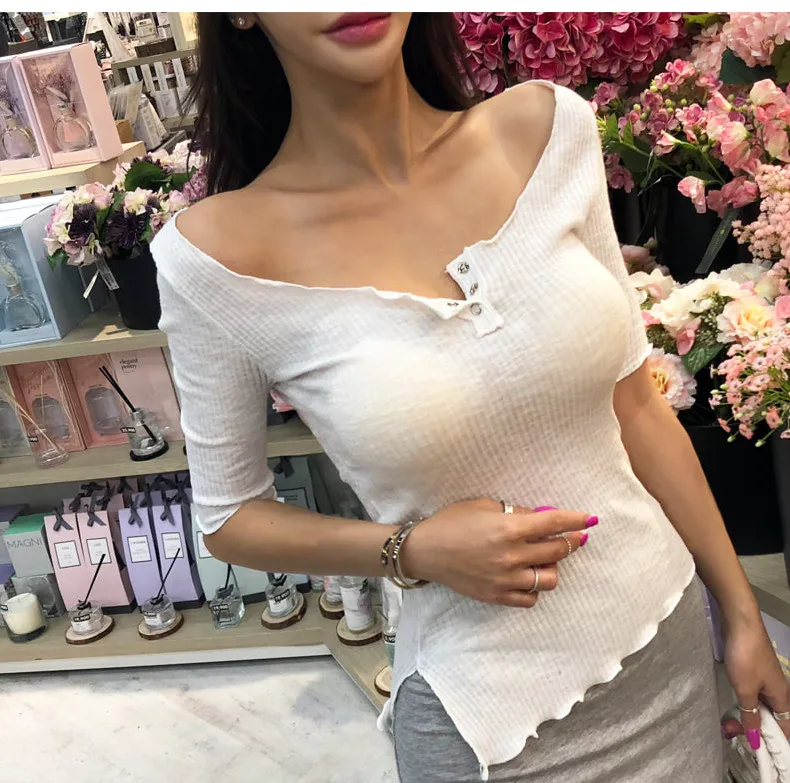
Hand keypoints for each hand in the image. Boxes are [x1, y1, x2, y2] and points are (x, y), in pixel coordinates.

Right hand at [400, 499, 595, 607]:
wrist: (425, 551)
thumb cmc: (451, 522)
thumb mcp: (483, 506)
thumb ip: (514, 513)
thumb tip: (540, 517)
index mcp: (508, 529)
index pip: (553, 523)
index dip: (575, 520)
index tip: (590, 519)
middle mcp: (511, 556)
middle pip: (557, 550)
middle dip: (571, 541)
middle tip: (573, 536)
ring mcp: (505, 579)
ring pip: (550, 579)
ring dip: (551, 566)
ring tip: (542, 558)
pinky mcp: (497, 596)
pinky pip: (531, 598)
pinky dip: (534, 587)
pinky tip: (527, 575)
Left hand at [721, 616, 789, 748]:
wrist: (739, 621)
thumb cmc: (745, 655)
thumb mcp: (745, 689)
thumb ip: (749, 714)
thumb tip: (754, 740)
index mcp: (782, 698)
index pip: (785, 729)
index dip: (776, 743)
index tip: (762, 754)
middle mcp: (777, 690)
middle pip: (770, 719)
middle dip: (754, 730)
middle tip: (733, 733)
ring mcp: (765, 679)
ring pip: (759, 706)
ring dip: (746, 716)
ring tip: (729, 724)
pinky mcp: (752, 670)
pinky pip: (751, 694)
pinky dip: (743, 703)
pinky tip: (732, 706)